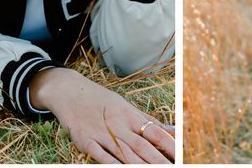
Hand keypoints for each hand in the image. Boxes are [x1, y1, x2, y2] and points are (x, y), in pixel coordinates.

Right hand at [29, 68, 174, 163]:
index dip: (169, 145)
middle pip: (142, 146)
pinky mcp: (85, 140)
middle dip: (158, 161)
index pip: (154, 132)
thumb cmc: (101, 102)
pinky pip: (99, 155)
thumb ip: (147, 121)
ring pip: (124, 153)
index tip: (182, 156)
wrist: (69, 91)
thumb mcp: (125, 107)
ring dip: (139, 166)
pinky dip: (109, 164)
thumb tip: (173, 130)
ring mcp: (102, 133)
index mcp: (130, 115)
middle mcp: (119, 124)